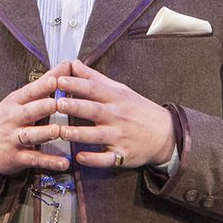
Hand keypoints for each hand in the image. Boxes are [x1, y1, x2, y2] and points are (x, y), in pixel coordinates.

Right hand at [0, 63, 72, 175]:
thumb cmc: (7, 118)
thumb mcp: (20, 99)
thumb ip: (45, 84)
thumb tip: (67, 64)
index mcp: (15, 101)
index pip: (29, 92)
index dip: (42, 86)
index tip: (56, 79)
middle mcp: (13, 118)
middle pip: (28, 112)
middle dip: (42, 108)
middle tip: (57, 103)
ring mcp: (14, 138)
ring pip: (30, 135)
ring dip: (44, 133)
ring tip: (58, 131)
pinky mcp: (17, 157)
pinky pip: (35, 159)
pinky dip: (49, 162)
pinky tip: (64, 162)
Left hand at [54, 59, 173, 168]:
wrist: (165, 134)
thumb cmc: (138, 109)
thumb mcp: (121, 90)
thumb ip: (94, 78)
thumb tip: (73, 63)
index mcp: (117, 98)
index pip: (94, 88)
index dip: (77, 84)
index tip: (59, 80)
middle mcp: (118, 116)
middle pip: (94, 110)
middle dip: (76, 106)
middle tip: (57, 104)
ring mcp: (120, 136)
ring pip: (97, 135)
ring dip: (78, 134)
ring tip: (61, 131)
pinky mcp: (122, 155)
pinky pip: (106, 158)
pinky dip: (93, 159)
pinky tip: (79, 157)